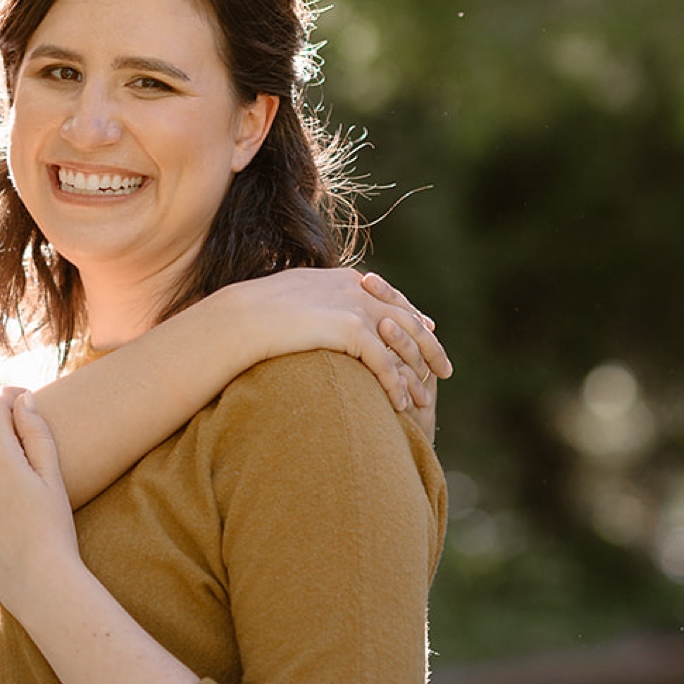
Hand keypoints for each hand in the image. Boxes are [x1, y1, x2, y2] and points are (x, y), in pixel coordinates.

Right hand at [227, 266, 450, 413]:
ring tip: (425, 398)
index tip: (427, 331)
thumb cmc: (253, 315)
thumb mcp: (291, 300)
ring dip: (416, 373)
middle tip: (444, 370)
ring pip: (402, 343)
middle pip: (407, 319)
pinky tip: (401, 404)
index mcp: (344, 279)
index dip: (412, 317)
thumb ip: (314, 304)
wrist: (238, 319)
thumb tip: (312, 316)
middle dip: (428, 346)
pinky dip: (395, 385)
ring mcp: (355, 307)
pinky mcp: (351, 329)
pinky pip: (384, 363)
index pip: (390, 298)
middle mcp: (356, 289)